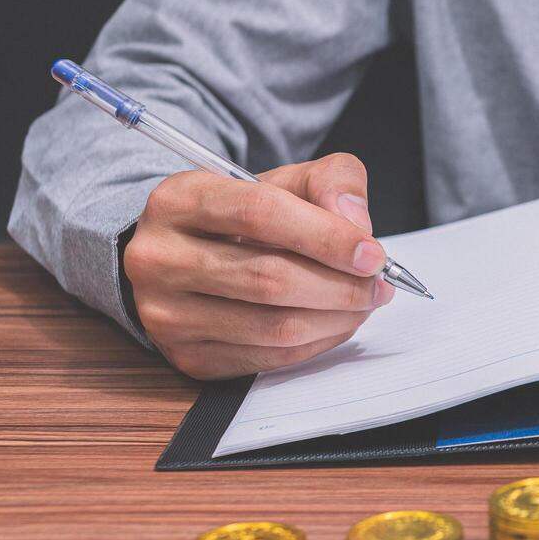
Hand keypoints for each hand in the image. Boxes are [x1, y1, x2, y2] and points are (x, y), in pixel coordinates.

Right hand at [122, 152, 392, 378]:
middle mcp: (159, 258)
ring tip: (364, 303)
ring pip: (274, 326)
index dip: (326, 236)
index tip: (373, 254)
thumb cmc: (240, 218)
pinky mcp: (187, 356)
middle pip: (269, 278)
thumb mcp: (281, 181)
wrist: (184, 256)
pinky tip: (337, 323)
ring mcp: (167, 314)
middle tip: (379, 285)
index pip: (260, 214)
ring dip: (337, 318)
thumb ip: (328, 182)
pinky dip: (317, 343)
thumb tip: (355, 221)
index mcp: (179, 200)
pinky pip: (270, 358)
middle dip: (341, 285)